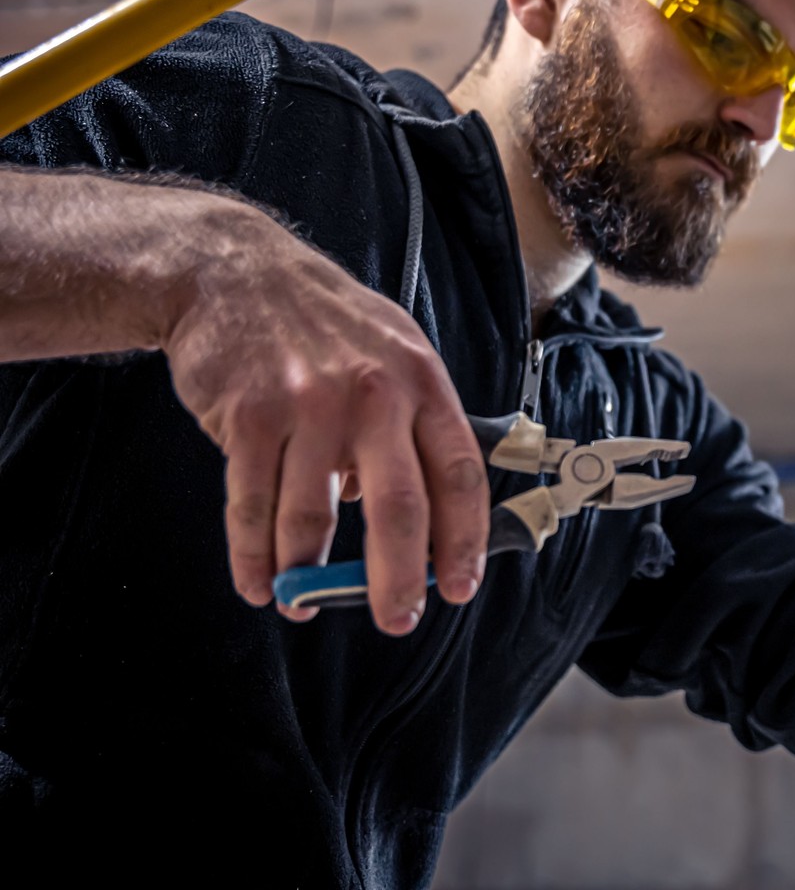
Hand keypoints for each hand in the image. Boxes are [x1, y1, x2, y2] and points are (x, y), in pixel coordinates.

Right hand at [163, 201, 488, 633]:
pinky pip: (253, 506)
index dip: (465, 539)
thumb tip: (415, 513)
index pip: (460, 473)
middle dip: (398, 578)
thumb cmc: (323, 320)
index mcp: (421, 382)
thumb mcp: (393, 351)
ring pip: (314, 518)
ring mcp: (310, 406)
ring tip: (306, 605)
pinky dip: (254, 556)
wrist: (233, 271)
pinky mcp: (250, 417)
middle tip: (398, 619)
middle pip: (399, 508)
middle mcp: (374, 396)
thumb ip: (410, 426)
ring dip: (310, 576)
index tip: (460, 587)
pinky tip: (260, 583)